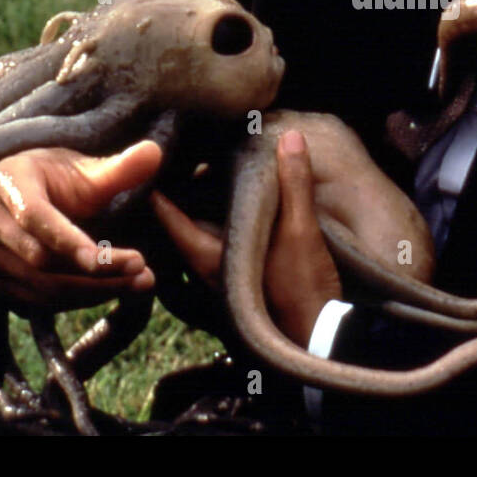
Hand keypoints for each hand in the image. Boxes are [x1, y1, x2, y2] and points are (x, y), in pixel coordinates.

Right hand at [0, 141, 161, 309]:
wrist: (31, 192)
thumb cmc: (63, 178)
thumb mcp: (91, 170)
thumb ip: (122, 167)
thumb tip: (154, 153)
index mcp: (8, 179)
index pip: (36, 216)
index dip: (73, 241)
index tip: (117, 259)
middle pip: (41, 259)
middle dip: (97, 273)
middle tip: (145, 273)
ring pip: (40, 285)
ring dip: (94, 291)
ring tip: (140, 284)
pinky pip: (34, 299)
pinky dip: (76, 300)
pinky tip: (110, 289)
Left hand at [153, 129, 341, 344]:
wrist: (321, 337)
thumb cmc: (302, 288)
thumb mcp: (300, 231)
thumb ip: (294, 185)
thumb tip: (291, 138)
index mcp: (210, 257)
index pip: (170, 216)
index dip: (160, 187)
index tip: (155, 159)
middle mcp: (209, 270)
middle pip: (183, 224)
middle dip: (183, 193)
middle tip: (183, 157)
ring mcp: (224, 280)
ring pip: (202, 237)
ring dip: (204, 210)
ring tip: (209, 175)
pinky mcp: (241, 285)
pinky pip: (221, 247)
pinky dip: (221, 225)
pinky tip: (235, 208)